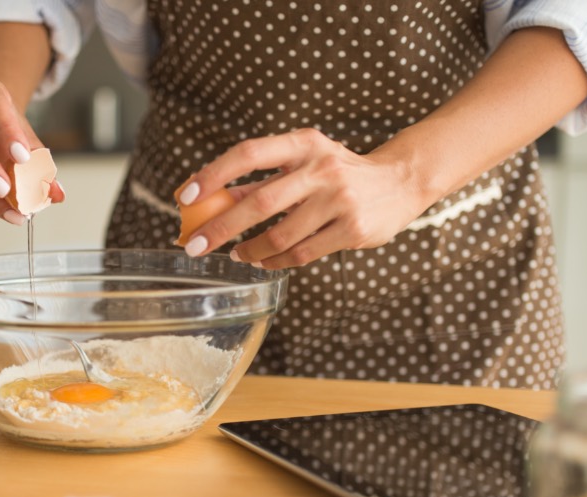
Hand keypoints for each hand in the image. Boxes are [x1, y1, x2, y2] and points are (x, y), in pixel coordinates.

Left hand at [177, 129, 429, 267]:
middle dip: (221, 227)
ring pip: (280, 235)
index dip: (213, 175)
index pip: (248, 154)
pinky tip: (263, 262)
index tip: (185, 197)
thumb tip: (210, 202)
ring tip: (236, 254)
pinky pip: (301, 253)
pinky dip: (276, 262)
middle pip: (260, 202)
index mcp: (304, 144)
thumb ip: (261, 182)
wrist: (400, 181)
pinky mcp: (352, 229)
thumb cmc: (339, 173)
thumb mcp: (303, 165)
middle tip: (194, 245)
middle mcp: (322, 168)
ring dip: (250, 250)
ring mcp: (340, 200)